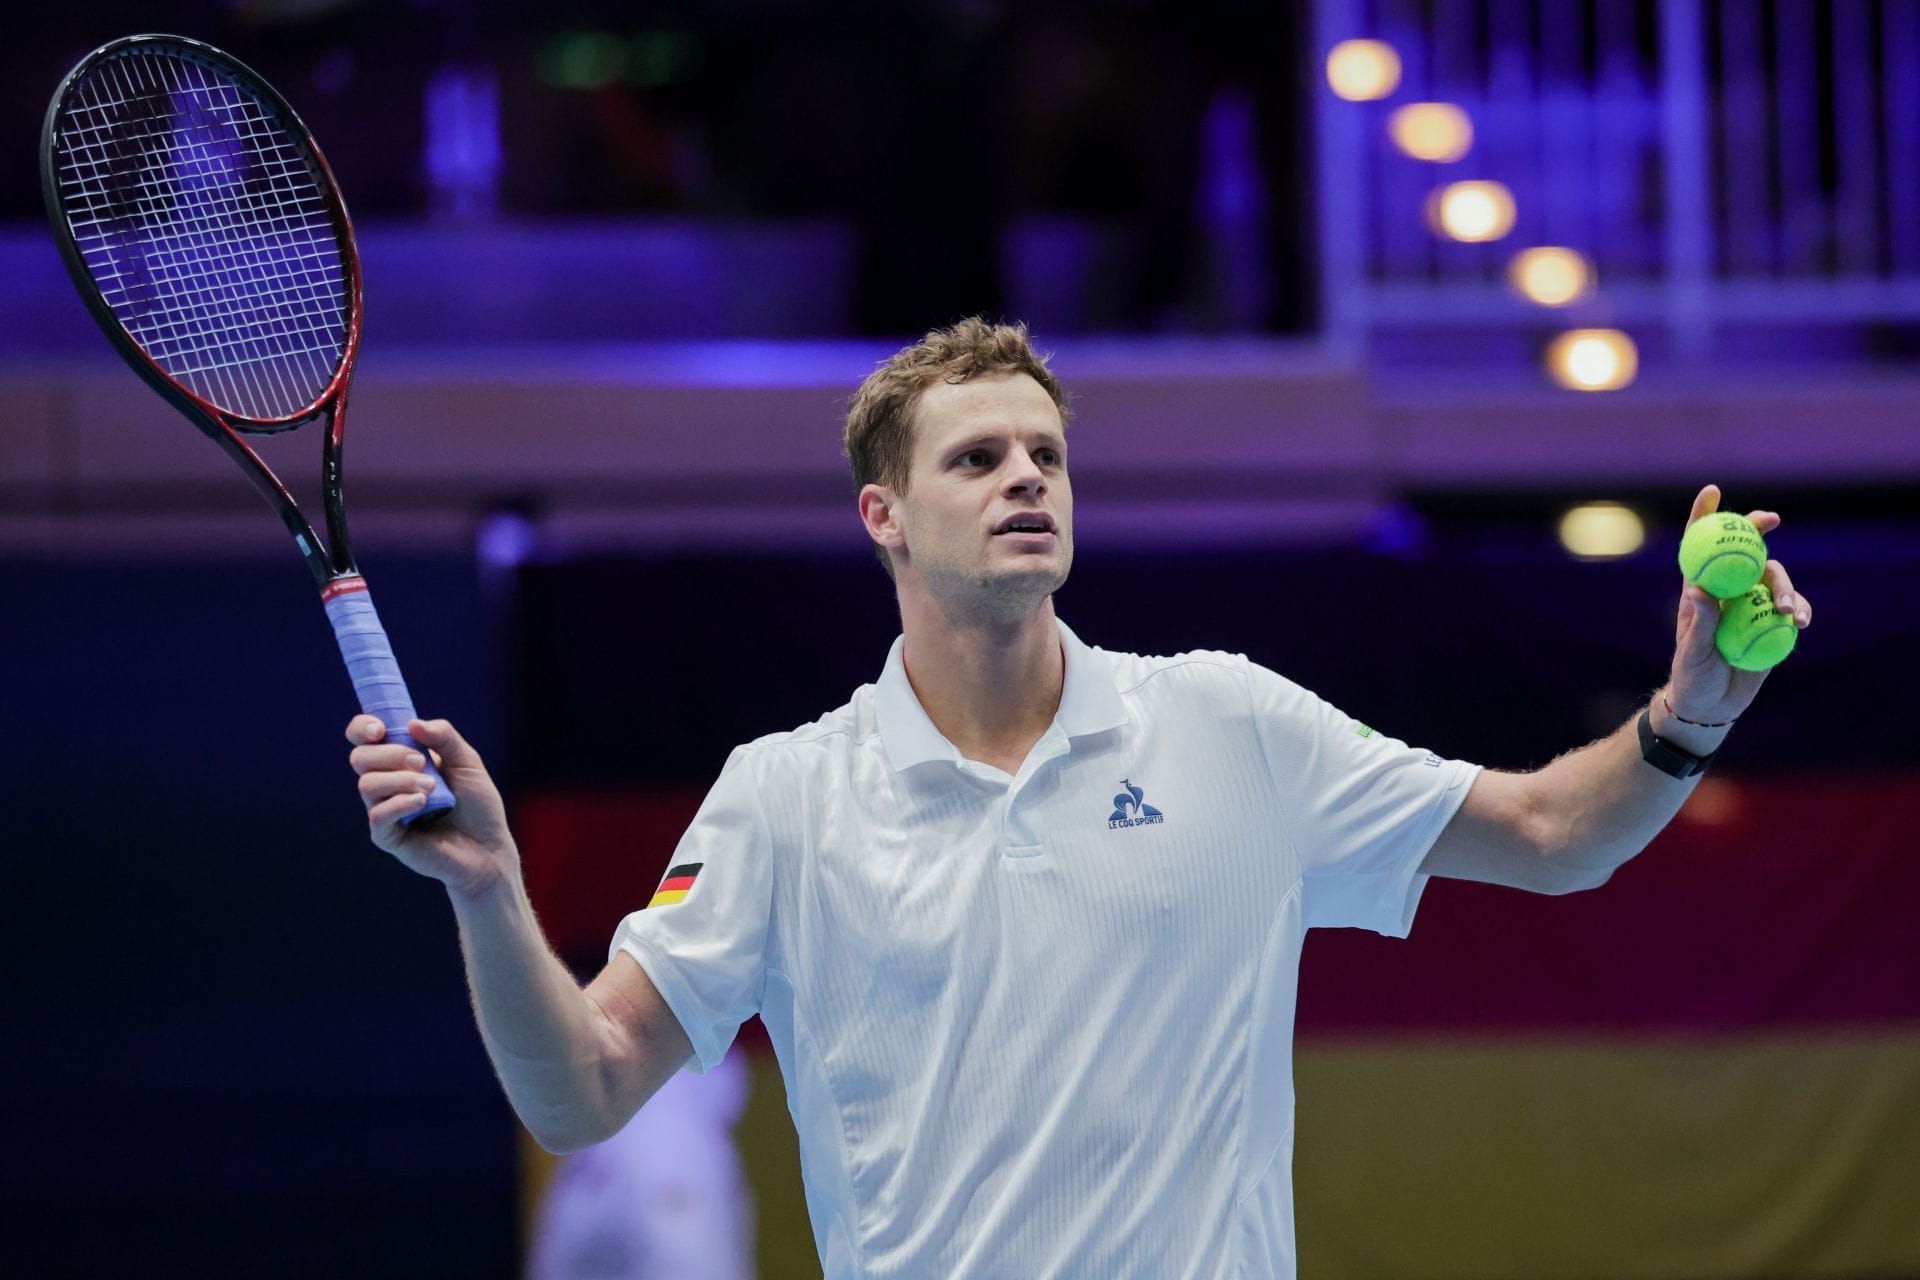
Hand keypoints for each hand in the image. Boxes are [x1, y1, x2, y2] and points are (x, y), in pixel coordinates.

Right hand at [347, 715, 517, 899]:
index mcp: (401, 760)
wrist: (489, 847)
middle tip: (421, 763)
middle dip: (389, 754)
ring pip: (367, 784)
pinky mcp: (387, 836)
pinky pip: (377, 814)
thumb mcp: (467, 763)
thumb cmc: (478, 805)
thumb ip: (444, 738)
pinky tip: (423, 803)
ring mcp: (385, 810)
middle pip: (360, 758)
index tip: (380, 729)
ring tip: (431, 788)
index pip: (364, 738)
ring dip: (400, 779)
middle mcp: (387, 783)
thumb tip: (412, 723)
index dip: (363, 728)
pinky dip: (399, 803)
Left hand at [1668, 484, 1812, 723]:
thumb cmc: (1693, 676)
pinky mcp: (1773, 624)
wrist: (1712, 705)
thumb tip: (1698, 588)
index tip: (1713, 490)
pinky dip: (1800, 610)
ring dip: (1786, 586)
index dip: (1706, 516)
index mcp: (1700, 590)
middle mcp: (1728, 591)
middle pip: (1746, 551)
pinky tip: (1801, 622)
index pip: (1700, 547)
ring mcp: (1752, 605)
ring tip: (1789, 613)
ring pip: (1775, 578)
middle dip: (1758, 528)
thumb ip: (1701, 621)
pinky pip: (1792, 608)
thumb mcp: (1693, 651)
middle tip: (1771, 519)